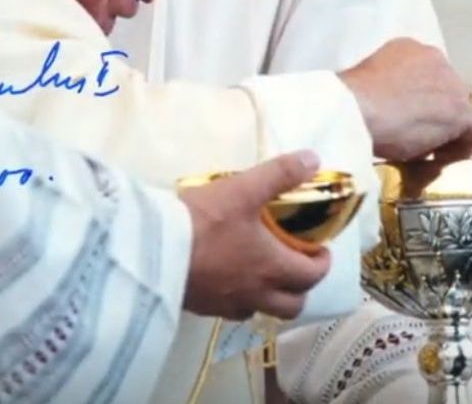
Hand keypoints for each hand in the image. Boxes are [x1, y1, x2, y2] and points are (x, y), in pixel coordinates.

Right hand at [179, 150, 331, 319]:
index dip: (321, 264)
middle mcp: (254, 294)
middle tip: (295, 263)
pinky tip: (227, 277)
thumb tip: (314, 159)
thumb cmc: (203, 222)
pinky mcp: (200, 307)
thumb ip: (280, 174)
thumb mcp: (244, 189)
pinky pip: (230, 311)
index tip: (319, 249)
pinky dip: (238, 298)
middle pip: (291, 307)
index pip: (311, 277)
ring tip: (262, 271)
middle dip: (300, 288)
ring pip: (260, 311)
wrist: (150, 251)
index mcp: (271, 268)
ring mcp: (226, 305)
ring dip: (269, 296)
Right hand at [337, 38, 471, 162]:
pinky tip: (441, 160)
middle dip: (437, 112)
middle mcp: (435, 58)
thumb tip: (388, 110)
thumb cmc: (349, 100)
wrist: (354, 109)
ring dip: (449, 129)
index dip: (422, 99)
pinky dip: (463, 146)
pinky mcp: (460, 111)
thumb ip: (384, 90)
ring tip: (429, 151)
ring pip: (462, 107)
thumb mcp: (367, 84)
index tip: (407, 119)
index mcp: (409, 48)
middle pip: (448, 88)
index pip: (428, 73)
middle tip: (419, 136)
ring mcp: (451, 84)